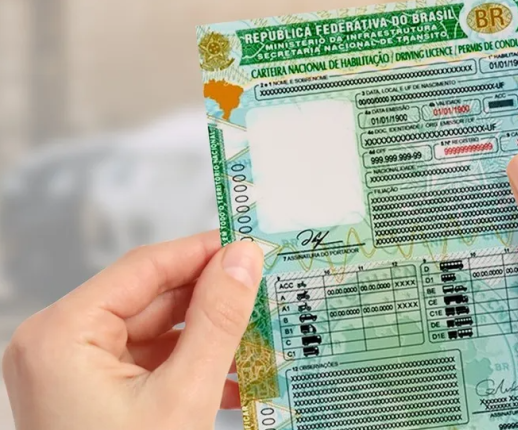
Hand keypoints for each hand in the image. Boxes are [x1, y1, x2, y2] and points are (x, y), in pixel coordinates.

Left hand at [2, 232, 263, 429]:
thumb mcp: (184, 396)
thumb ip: (217, 320)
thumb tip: (243, 259)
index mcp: (63, 333)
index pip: (145, 268)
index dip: (203, 251)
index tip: (251, 243)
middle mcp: (60, 343)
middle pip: (151, 299)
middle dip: (213, 299)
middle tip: (267, 288)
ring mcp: (74, 370)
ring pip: (156, 332)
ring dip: (210, 336)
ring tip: (262, 333)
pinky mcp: (93, 392)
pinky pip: (150, 362)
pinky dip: (193, 365)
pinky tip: (237, 375)